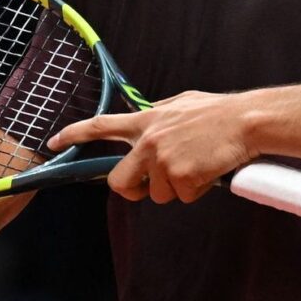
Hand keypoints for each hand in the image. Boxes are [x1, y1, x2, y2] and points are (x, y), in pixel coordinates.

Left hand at [48, 91, 249, 203]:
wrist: (247, 120)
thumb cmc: (221, 113)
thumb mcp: (183, 104)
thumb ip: (160, 114)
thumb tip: (149, 117)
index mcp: (147, 121)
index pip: (100, 125)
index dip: (74, 135)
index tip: (54, 142)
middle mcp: (149, 141)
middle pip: (119, 181)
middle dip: (133, 190)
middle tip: (151, 186)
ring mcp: (163, 160)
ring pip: (158, 193)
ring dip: (177, 188)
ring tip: (198, 165)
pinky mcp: (181, 176)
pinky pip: (182, 196)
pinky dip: (196, 190)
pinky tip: (208, 171)